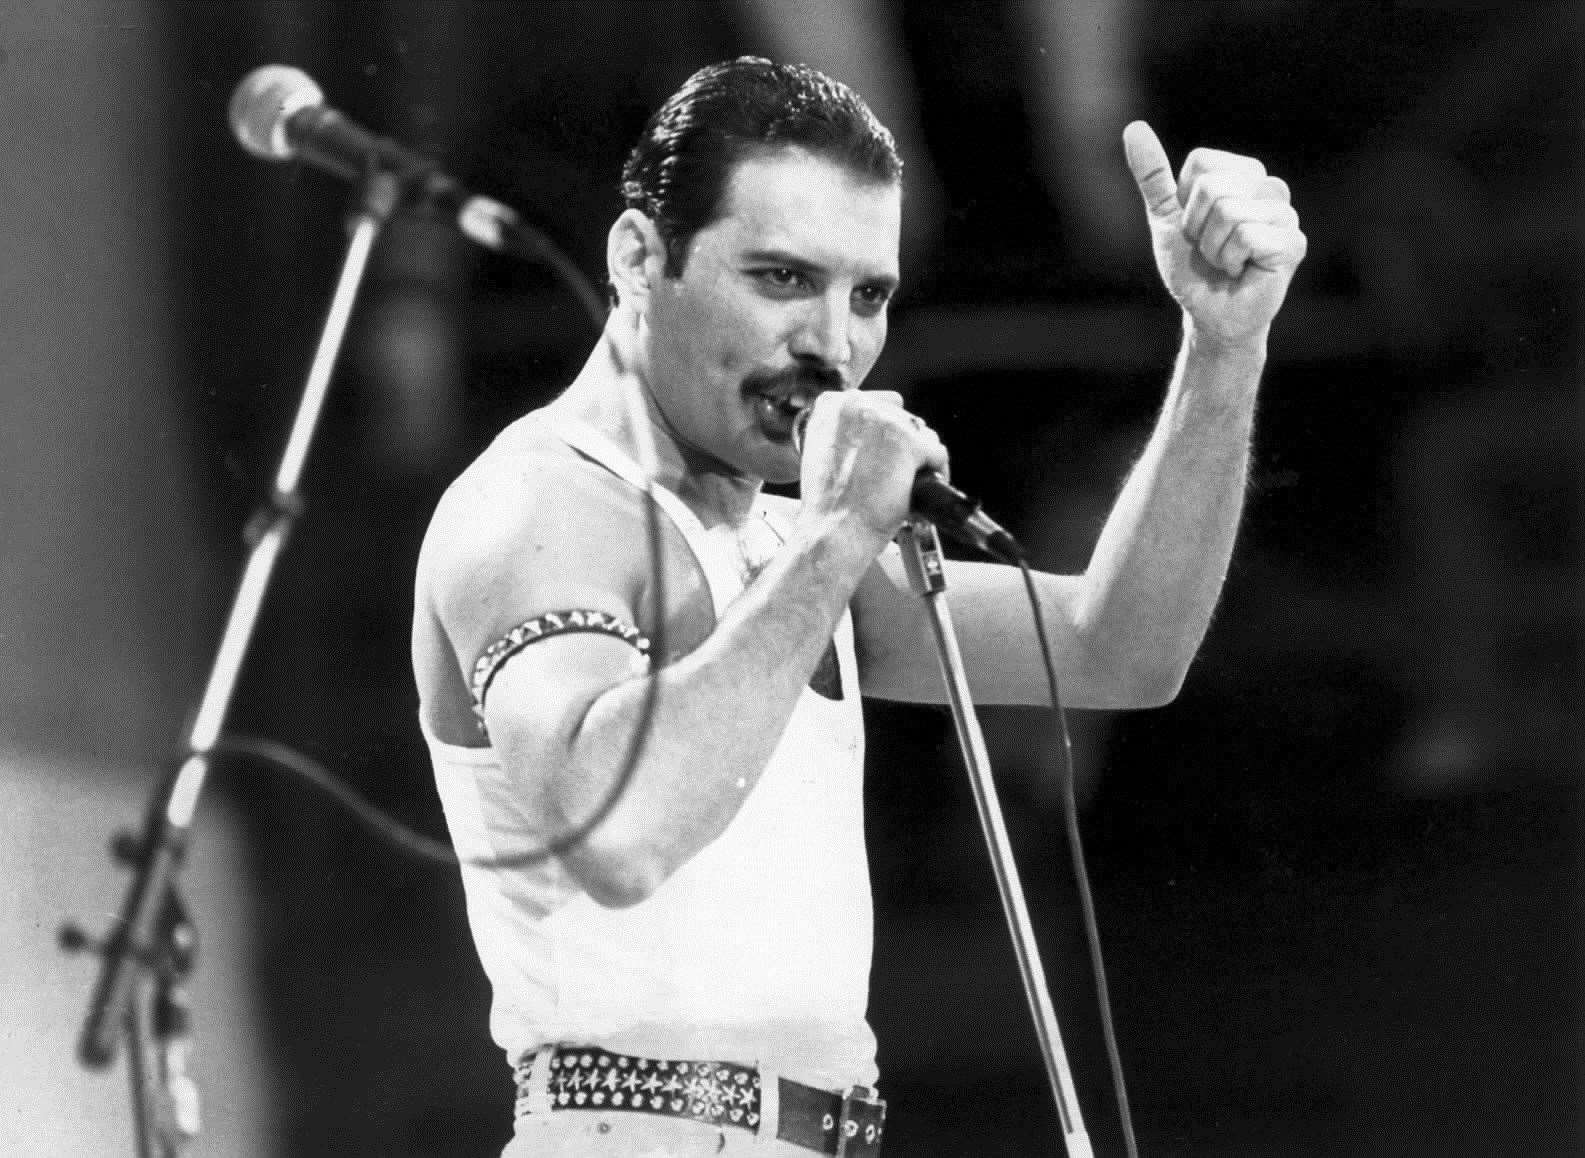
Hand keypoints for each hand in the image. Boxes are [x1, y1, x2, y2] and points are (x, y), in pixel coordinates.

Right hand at [796, 392, 946, 546]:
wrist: (833, 531)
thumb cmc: (826, 505)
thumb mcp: (820, 454)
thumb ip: (843, 434)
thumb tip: (873, 434)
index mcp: (832, 405)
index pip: (875, 404)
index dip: (885, 432)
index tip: (885, 451)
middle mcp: (857, 405)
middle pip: (901, 417)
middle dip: (904, 445)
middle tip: (897, 473)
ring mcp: (885, 422)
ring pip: (922, 434)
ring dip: (920, 458)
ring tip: (909, 482)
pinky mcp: (910, 443)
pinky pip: (937, 453)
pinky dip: (937, 472)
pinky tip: (924, 490)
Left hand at [1124, 121, 1306, 348]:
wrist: (1208, 313)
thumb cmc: (1193, 267)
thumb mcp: (1165, 217)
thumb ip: (1153, 175)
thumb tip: (1134, 128)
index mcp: (1242, 174)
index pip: (1201, 161)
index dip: (1185, 201)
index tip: (1195, 226)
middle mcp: (1269, 187)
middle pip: (1214, 186)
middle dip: (1198, 227)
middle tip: (1210, 249)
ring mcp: (1285, 214)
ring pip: (1230, 212)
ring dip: (1214, 248)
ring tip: (1226, 261)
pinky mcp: (1292, 243)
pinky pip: (1248, 236)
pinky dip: (1232, 259)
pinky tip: (1242, 270)